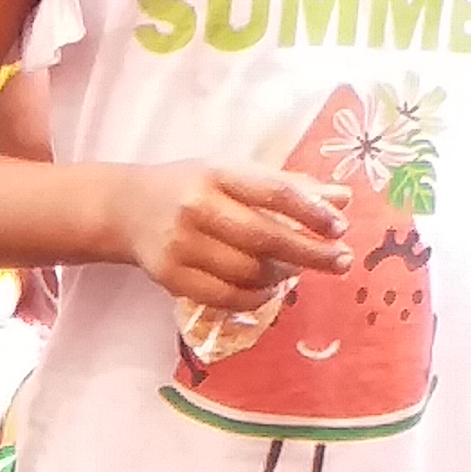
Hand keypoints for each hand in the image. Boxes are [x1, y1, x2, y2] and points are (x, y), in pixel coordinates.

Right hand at [114, 161, 349, 309]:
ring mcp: (182, 245)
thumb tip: (343, 198)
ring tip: (296, 271)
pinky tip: (269, 289)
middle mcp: (197, 208)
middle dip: (309, 253)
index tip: (340, 227)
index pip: (274, 193)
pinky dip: (255, 298)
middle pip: (264, 237)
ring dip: (281, 276)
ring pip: (247, 271)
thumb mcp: (236, 174)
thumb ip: (289, 186)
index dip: (311, 212)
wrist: (127, 208)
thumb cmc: (193, 187)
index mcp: (219, 174)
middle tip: (341, 261)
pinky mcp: (171, 277)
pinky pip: (224, 296)